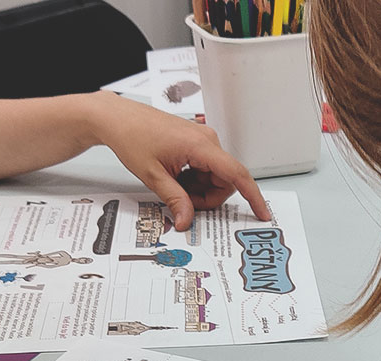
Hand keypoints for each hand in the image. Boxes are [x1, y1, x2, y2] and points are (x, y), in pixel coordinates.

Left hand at [88, 93, 269, 229]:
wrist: (118, 118)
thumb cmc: (132, 136)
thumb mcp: (153, 176)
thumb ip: (175, 201)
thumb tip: (187, 221)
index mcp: (201, 146)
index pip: (237, 174)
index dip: (253, 196)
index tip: (262, 213)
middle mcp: (208, 140)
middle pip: (226, 181)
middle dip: (208, 198)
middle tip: (183, 202)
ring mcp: (203, 141)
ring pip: (216, 177)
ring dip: (199, 189)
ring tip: (173, 185)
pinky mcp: (197, 143)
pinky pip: (206, 169)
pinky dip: (194, 180)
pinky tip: (175, 176)